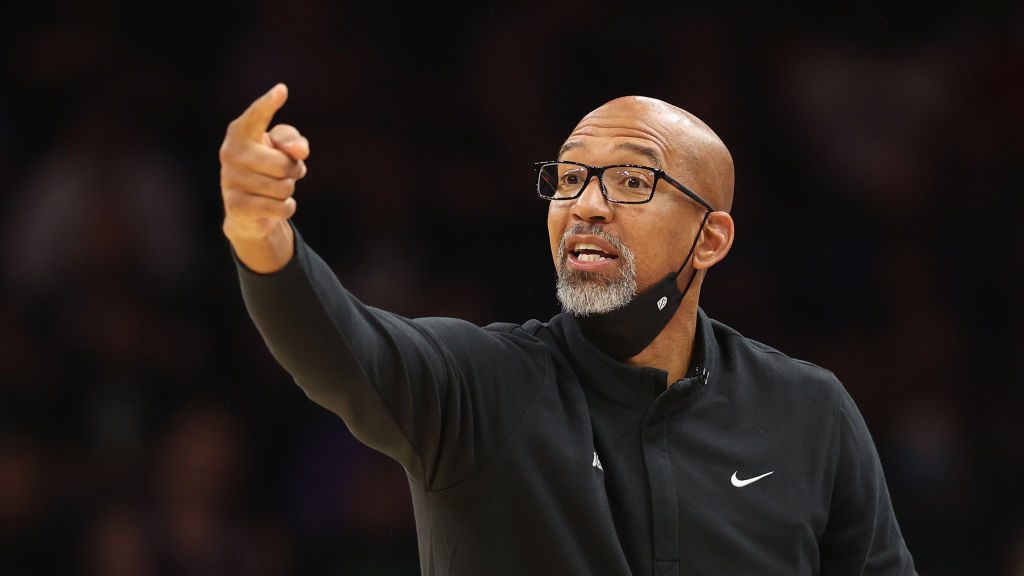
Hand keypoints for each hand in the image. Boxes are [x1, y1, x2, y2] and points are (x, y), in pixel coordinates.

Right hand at [220, 84, 309, 271]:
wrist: (248, 210)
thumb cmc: (268, 169)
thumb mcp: (283, 150)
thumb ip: (293, 141)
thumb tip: (298, 149)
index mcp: (240, 133)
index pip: (256, 117)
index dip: (268, 105)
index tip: (282, 90)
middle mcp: (230, 153)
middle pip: (283, 164)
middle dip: (293, 171)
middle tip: (285, 173)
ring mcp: (231, 180)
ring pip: (284, 187)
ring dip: (288, 191)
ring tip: (274, 189)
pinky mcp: (237, 206)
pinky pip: (281, 207)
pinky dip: (285, 208)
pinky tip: (273, 206)